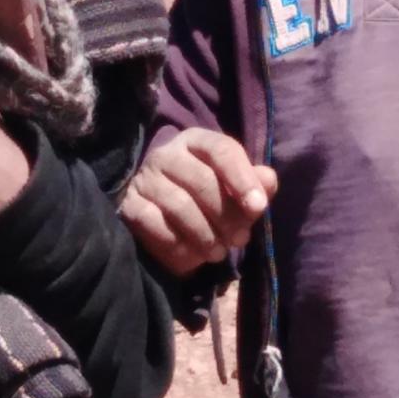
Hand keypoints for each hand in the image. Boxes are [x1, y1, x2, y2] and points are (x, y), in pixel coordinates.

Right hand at [119, 127, 276, 275]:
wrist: (160, 213)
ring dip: (206, 236)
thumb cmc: (205, 195)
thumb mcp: (233, 187)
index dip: (243, 178)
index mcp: (197, 141)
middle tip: (240, 239)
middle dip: (227, 216)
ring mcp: (145, 178)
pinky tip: (193, 256)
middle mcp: (167, 154)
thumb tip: (268, 180)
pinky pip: (155, 226)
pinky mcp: (130, 204)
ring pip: (180, 206)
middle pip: (202, 181)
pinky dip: (179, 246)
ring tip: (219, 252)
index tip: (258, 207)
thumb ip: (254, 183)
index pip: (222, 150)